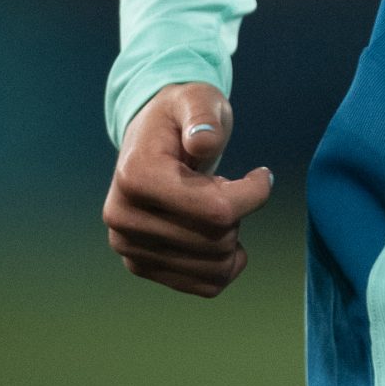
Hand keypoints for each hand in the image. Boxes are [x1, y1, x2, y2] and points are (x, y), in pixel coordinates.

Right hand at [102, 81, 273, 296]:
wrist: (151, 140)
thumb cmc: (181, 116)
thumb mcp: (197, 99)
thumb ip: (203, 115)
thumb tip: (203, 142)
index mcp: (135, 176)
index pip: (216, 209)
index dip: (253, 194)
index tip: (262, 174)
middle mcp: (122, 218)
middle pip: (217, 239)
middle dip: (239, 212)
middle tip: (227, 185)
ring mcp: (128, 247)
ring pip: (213, 268)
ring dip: (231, 237)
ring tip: (215, 205)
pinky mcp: (141, 266)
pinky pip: (204, 286)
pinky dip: (225, 264)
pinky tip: (220, 234)